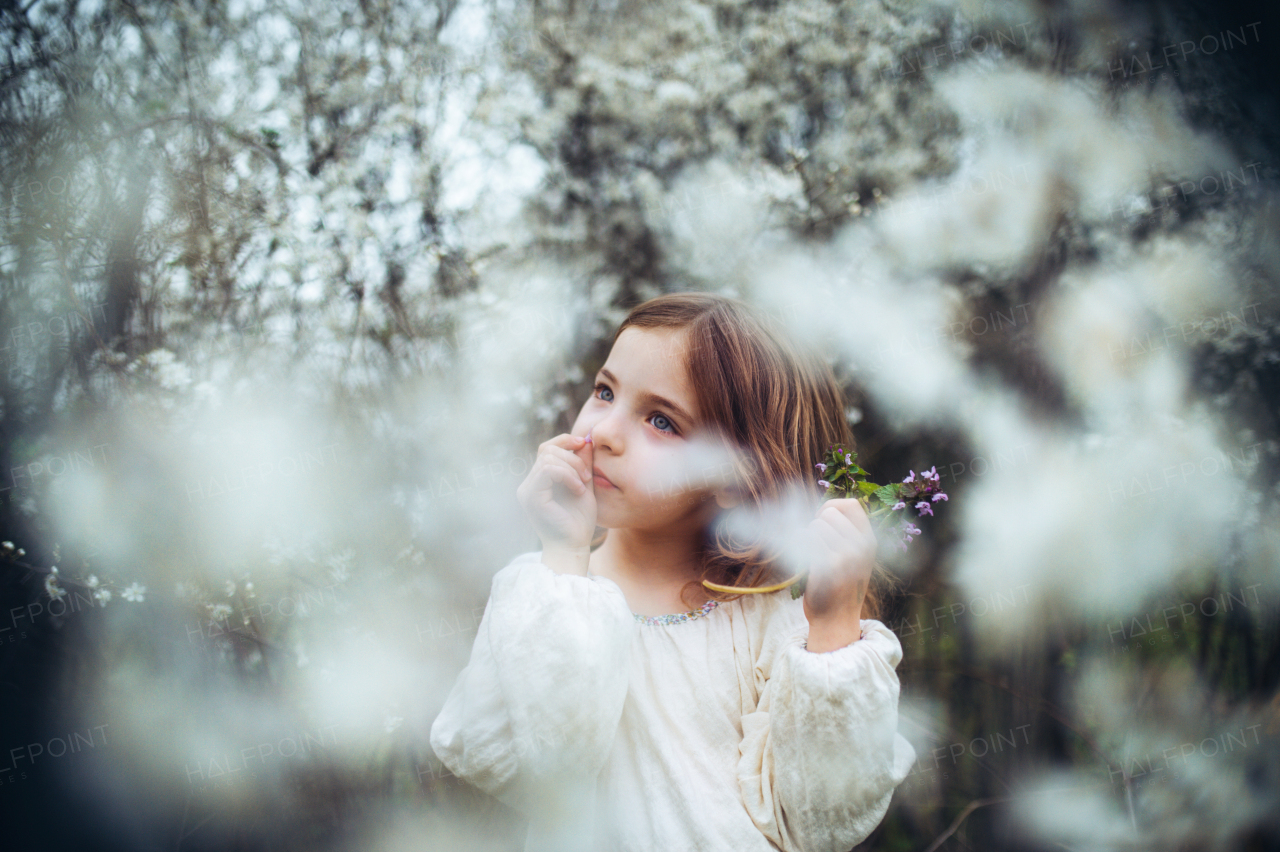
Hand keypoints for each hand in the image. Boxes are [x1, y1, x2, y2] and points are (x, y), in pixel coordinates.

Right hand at [516, 432, 596, 558]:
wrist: (574, 545)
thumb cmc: (579, 521)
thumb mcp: (585, 485)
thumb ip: (583, 463)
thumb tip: (586, 439)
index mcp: (539, 480)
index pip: (546, 448)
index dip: (564, 440)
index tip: (584, 442)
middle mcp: (529, 483)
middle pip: (547, 449)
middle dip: (573, 457)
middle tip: (587, 477)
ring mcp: (527, 490)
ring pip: (548, 458)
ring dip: (572, 467)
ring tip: (583, 485)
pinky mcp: (530, 496)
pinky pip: (547, 470)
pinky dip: (567, 475)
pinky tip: (578, 489)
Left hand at [802, 498, 875, 649]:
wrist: (836, 620)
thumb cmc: (839, 585)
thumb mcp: (855, 557)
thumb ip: (847, 533)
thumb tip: (826, 508)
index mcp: (869, 541)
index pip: (851, 504)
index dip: (832, 507)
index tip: (824, 522)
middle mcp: (862, 547)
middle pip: (829, 512)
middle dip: (817, 524)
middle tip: (818, 545)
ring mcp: (847, 556)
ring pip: (816, 525)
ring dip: (808, 537)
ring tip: (814, 557)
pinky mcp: (828, 567)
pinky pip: (807, 539)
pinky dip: (800, 545)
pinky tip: (804, 561)